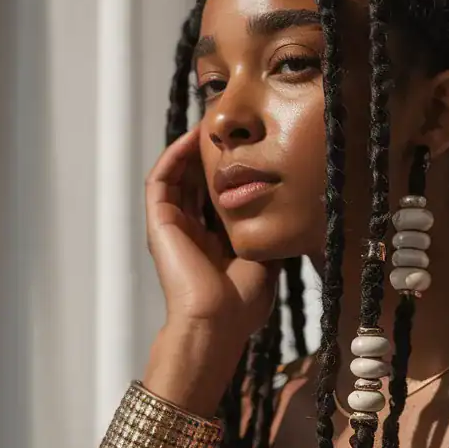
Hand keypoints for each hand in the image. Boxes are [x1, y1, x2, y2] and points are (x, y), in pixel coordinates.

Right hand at [145, 125, 278, 339]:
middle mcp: (191, 233)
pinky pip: (161, 180)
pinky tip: (192, 139)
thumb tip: (288, 211)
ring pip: (178, 176)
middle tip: (230, 129)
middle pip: (197, 182)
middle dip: (211, 155)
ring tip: (211, 125)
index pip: (219, 199)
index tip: (250, 150)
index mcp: (214, 244)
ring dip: (192, 150)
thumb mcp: (265, 263)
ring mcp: (173, 227)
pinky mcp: (159, 223)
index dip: (231, 174)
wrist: (216, 322)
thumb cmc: (241, 304)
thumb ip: (267, 235)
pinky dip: (174, 157)